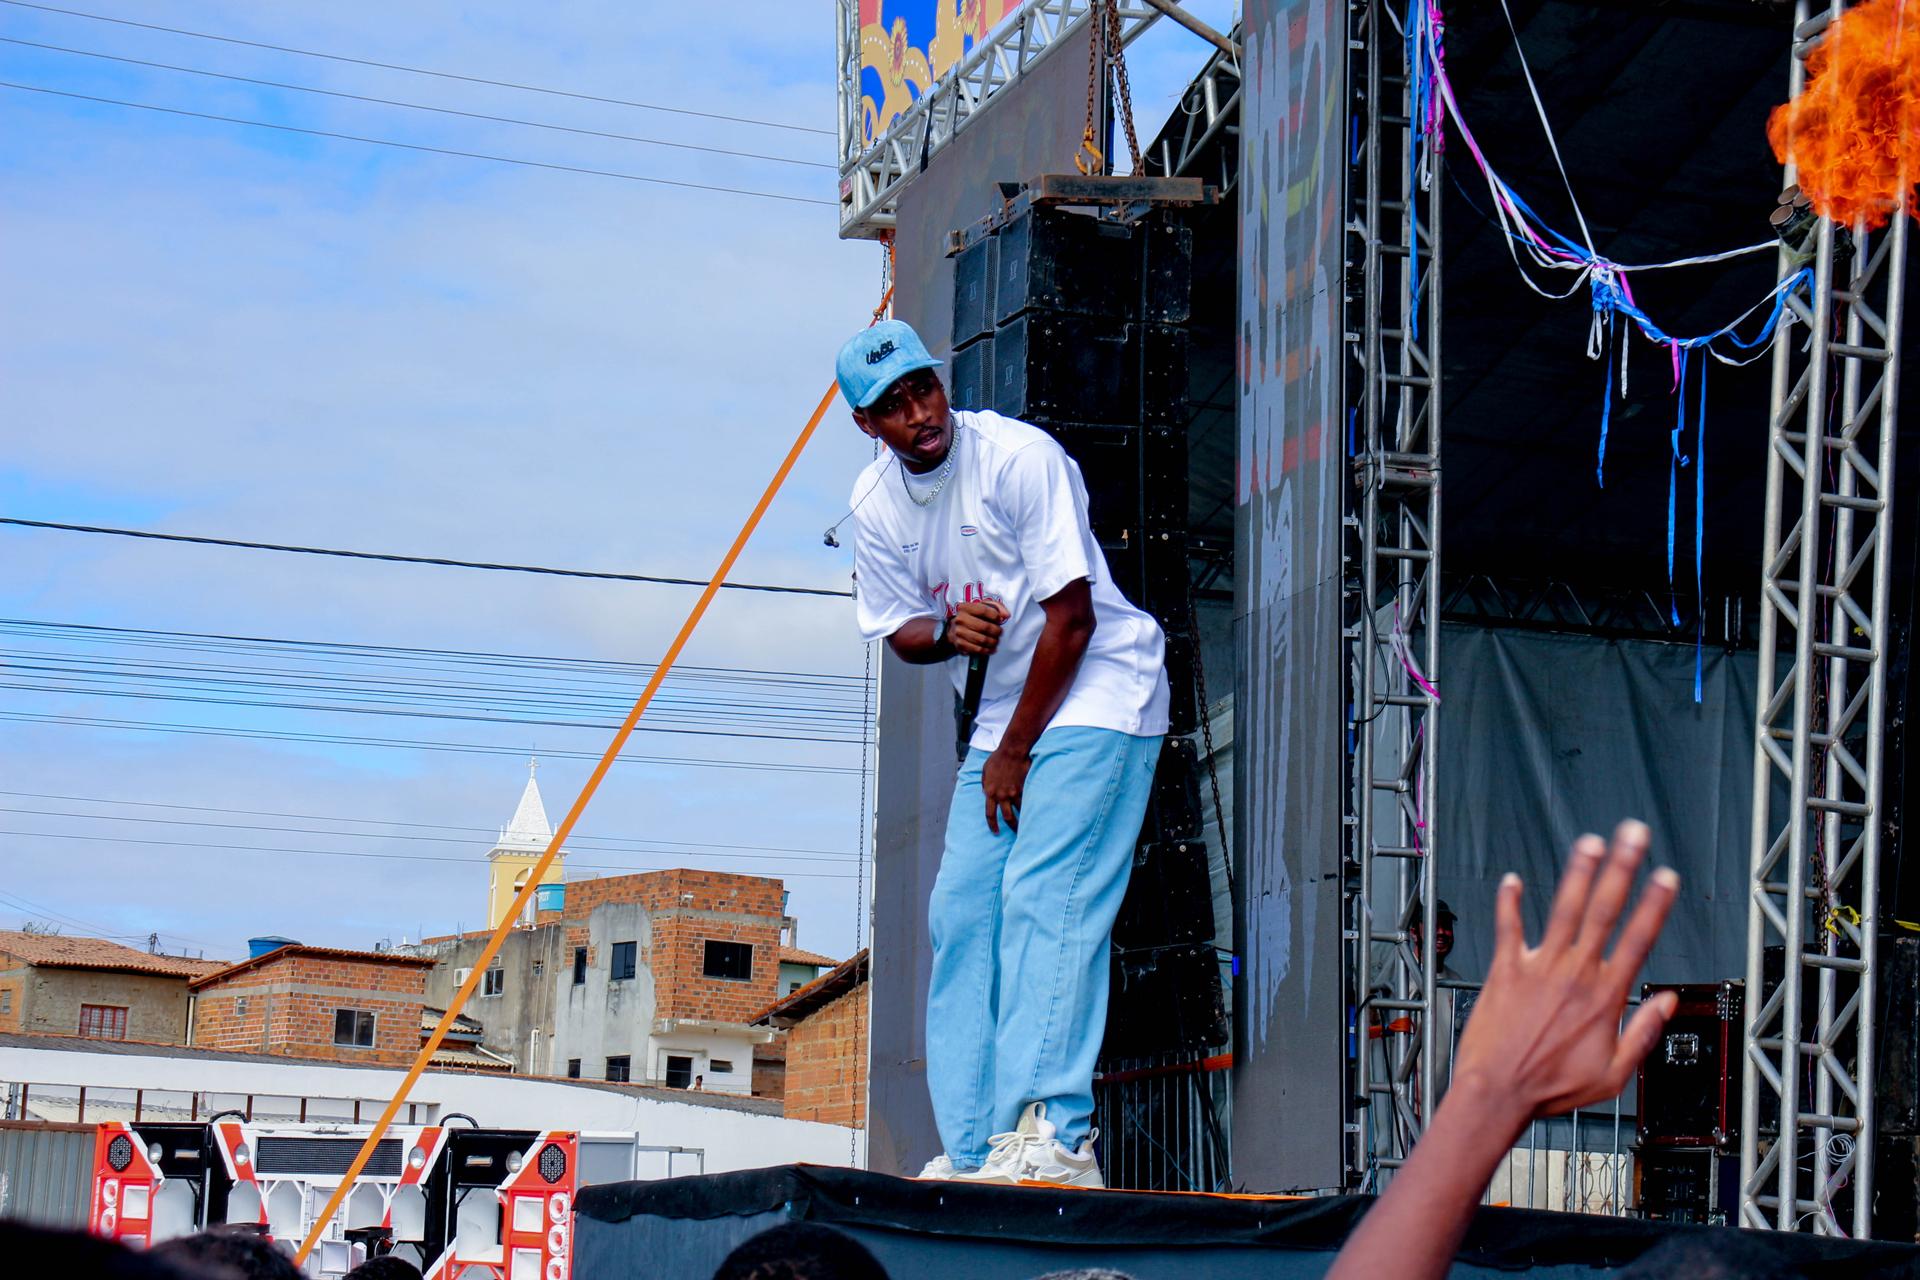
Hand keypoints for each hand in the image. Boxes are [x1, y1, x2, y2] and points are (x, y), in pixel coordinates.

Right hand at [948, 599, 1005, 656]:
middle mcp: (960, 619)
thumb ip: (997, 607)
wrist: (955, 629)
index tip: (999, 619)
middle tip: (999, 632)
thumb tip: (1006, 615)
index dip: (995, 616)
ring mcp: (959, 633)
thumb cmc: (973, 617)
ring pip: (983, 640)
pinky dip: (988, 650)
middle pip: (985, 627)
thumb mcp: (983, 607)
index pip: (984, 610)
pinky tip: (991, 648)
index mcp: (965, 607)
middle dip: (996, 631)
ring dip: (993, 642)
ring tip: (996, 641)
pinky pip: (978, 649)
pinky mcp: (960, 644)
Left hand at [981, 745, 1029, 834]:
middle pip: (1007, 817)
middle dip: (1012, 827)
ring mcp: (1014, 793)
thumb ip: (984, 783)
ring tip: (1029, 826)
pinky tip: (1036, 813)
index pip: (989, 813)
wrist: (1012, 751)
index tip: (995, 832)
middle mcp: (1002, 795)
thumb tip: (985, 792)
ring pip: (1020, 812)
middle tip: (1016, 834)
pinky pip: (1028, 801)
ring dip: (1024, 820)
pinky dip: (1031, 808)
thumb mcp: (985, 770)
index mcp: (990, 792)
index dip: (992, 825)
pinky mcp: (1024, 788)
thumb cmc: (998, 758)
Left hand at [1450, 820, 1680, 1130]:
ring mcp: (1539, 968)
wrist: (1498, 1092)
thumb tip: (1668, 1004)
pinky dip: (1509, 903)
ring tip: (1590, 842)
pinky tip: (1512, 879)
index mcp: (1605, 998)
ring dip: (1577, 873)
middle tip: (1634, 836)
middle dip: (1622, 869)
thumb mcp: (1613, 1075)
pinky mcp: (1505, 970)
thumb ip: (1643, 1035)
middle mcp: (1575, 975)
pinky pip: (1507, 928)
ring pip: (1563, 911)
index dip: (1654, 906)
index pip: (1638, 941)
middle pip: (1604, 911)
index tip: (1666, 877)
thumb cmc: (1551, 1088)